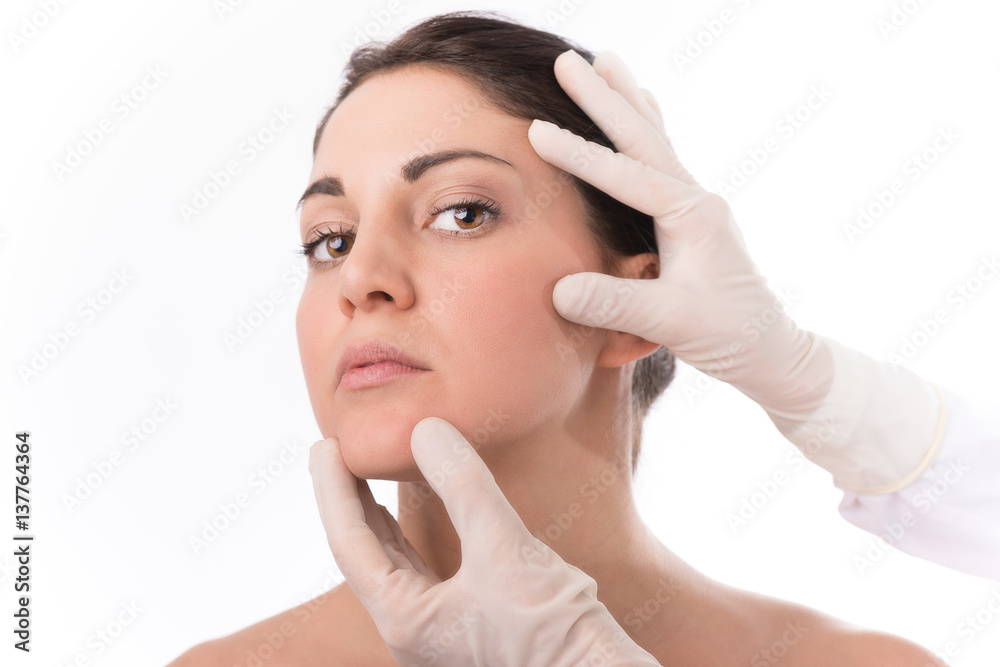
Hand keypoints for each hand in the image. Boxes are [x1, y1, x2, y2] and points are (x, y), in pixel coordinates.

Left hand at [309, 417, 660, 666]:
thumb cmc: (552, 629)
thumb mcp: (504, 548)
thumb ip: (463, 485)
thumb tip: (426, 429)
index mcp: (404, 620)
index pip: (350, 542)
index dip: (333, 488)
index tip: (324, 444)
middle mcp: (412, 632)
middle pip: (365, 555)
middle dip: (349, 501)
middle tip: (337, 452)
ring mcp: (438, 634)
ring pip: (394, 566)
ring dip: (379, 519)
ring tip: (367, 479)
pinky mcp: (468, 628)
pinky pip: (424, 573)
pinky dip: (414, 537)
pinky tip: (423, 517)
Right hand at [528, 49, 944, 492]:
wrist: (771, 350)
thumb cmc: (729, 336)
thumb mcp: (671, 323)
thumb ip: (614, 303)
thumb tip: (558, 289)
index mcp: (692, 216)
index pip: (626, 176)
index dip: (579, 154)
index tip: (536, 131)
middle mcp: (696, 200)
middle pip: (643, 137)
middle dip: (604, 98)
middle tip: (567, 59)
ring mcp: (695, 206)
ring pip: (654, 140)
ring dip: (626, 101)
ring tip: (605, 60)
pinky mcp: (690, 220)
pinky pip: (660, 161)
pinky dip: (645, 128)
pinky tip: (641, 112)